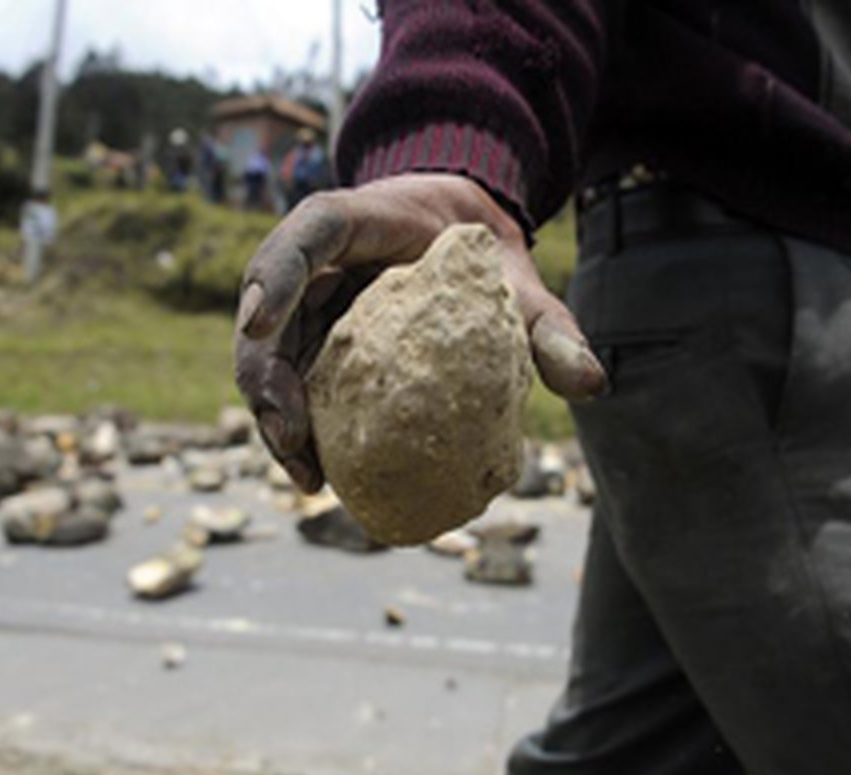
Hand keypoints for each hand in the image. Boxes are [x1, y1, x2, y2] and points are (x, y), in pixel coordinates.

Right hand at [234, 173, 606, 492]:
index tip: (257, 323)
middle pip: (267, 309)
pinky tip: (320, 475)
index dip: (275, 274)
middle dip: (264, 375)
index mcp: (359, 223)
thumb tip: (593, 386)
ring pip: (268, 355)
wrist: (461, 243)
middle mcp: (319, 263)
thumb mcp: (519, 286)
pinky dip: (298, 427)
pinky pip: (293, 382)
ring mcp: (309, 305)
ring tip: (307, 475)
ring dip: (273, 416)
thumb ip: (550, 327)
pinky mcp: (314, 343)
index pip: (307, 234)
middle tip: (292, 437)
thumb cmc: (484, 258)